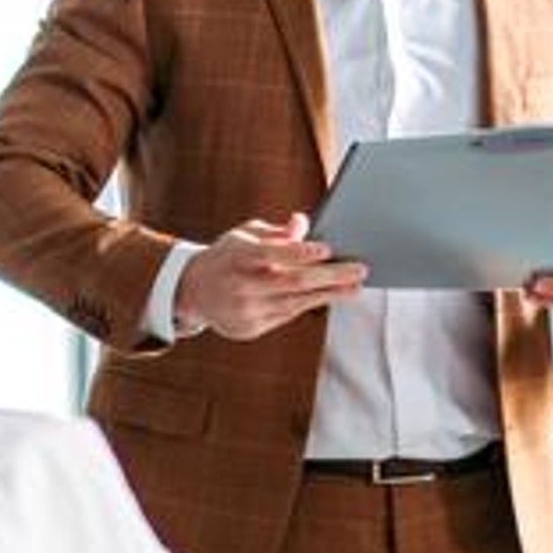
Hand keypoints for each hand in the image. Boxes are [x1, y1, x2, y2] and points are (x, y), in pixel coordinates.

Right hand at [175, 214, 365, 341]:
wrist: (193, 291)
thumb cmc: (228, 256)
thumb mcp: (244, 235)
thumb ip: (276, 233)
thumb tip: (302, 224)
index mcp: (239, 257)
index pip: (274, 255)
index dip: (302, 253)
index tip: (329, 249)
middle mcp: (243, 286)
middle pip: (294, 282)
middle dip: (331, 276)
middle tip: (359, 270)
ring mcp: (247, 311)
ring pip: (296, 303)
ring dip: (330, 295)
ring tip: (354, 287)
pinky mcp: (252, 329)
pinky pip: (288, 315)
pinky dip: (310, 304)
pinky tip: (330, 296)